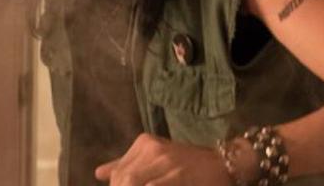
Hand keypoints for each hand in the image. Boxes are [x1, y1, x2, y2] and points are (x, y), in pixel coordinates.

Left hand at [95, 133, 228, 185]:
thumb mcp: (156, 158)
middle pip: (123, 179)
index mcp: (145, 143)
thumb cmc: (189, 164)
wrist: (224, 163)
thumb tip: (99, 173)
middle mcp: (154, 148)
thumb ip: (127, 165)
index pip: (118, 172)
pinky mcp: (177, 176)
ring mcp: (166, 162)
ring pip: (132, 182)